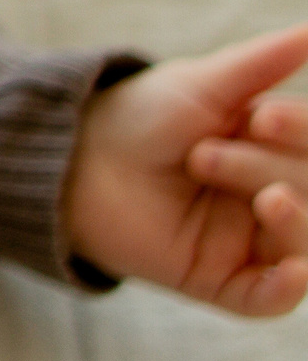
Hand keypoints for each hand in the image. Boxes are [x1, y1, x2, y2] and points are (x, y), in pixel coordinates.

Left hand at [64, 21, 307, 315]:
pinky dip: (290, 286)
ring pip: (305, 244)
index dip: (301, 133)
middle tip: (204, 154)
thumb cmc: (142, 116)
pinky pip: (272, 297)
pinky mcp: (222, 280)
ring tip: (266, 200)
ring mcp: (252, 242)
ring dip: (296, 219)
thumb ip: (262, 63)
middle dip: (268, 170)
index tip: (260, 119)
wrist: (76, 158)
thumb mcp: (202, 84)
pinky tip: (294, 271)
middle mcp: (275, 197)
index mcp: (279, 151)